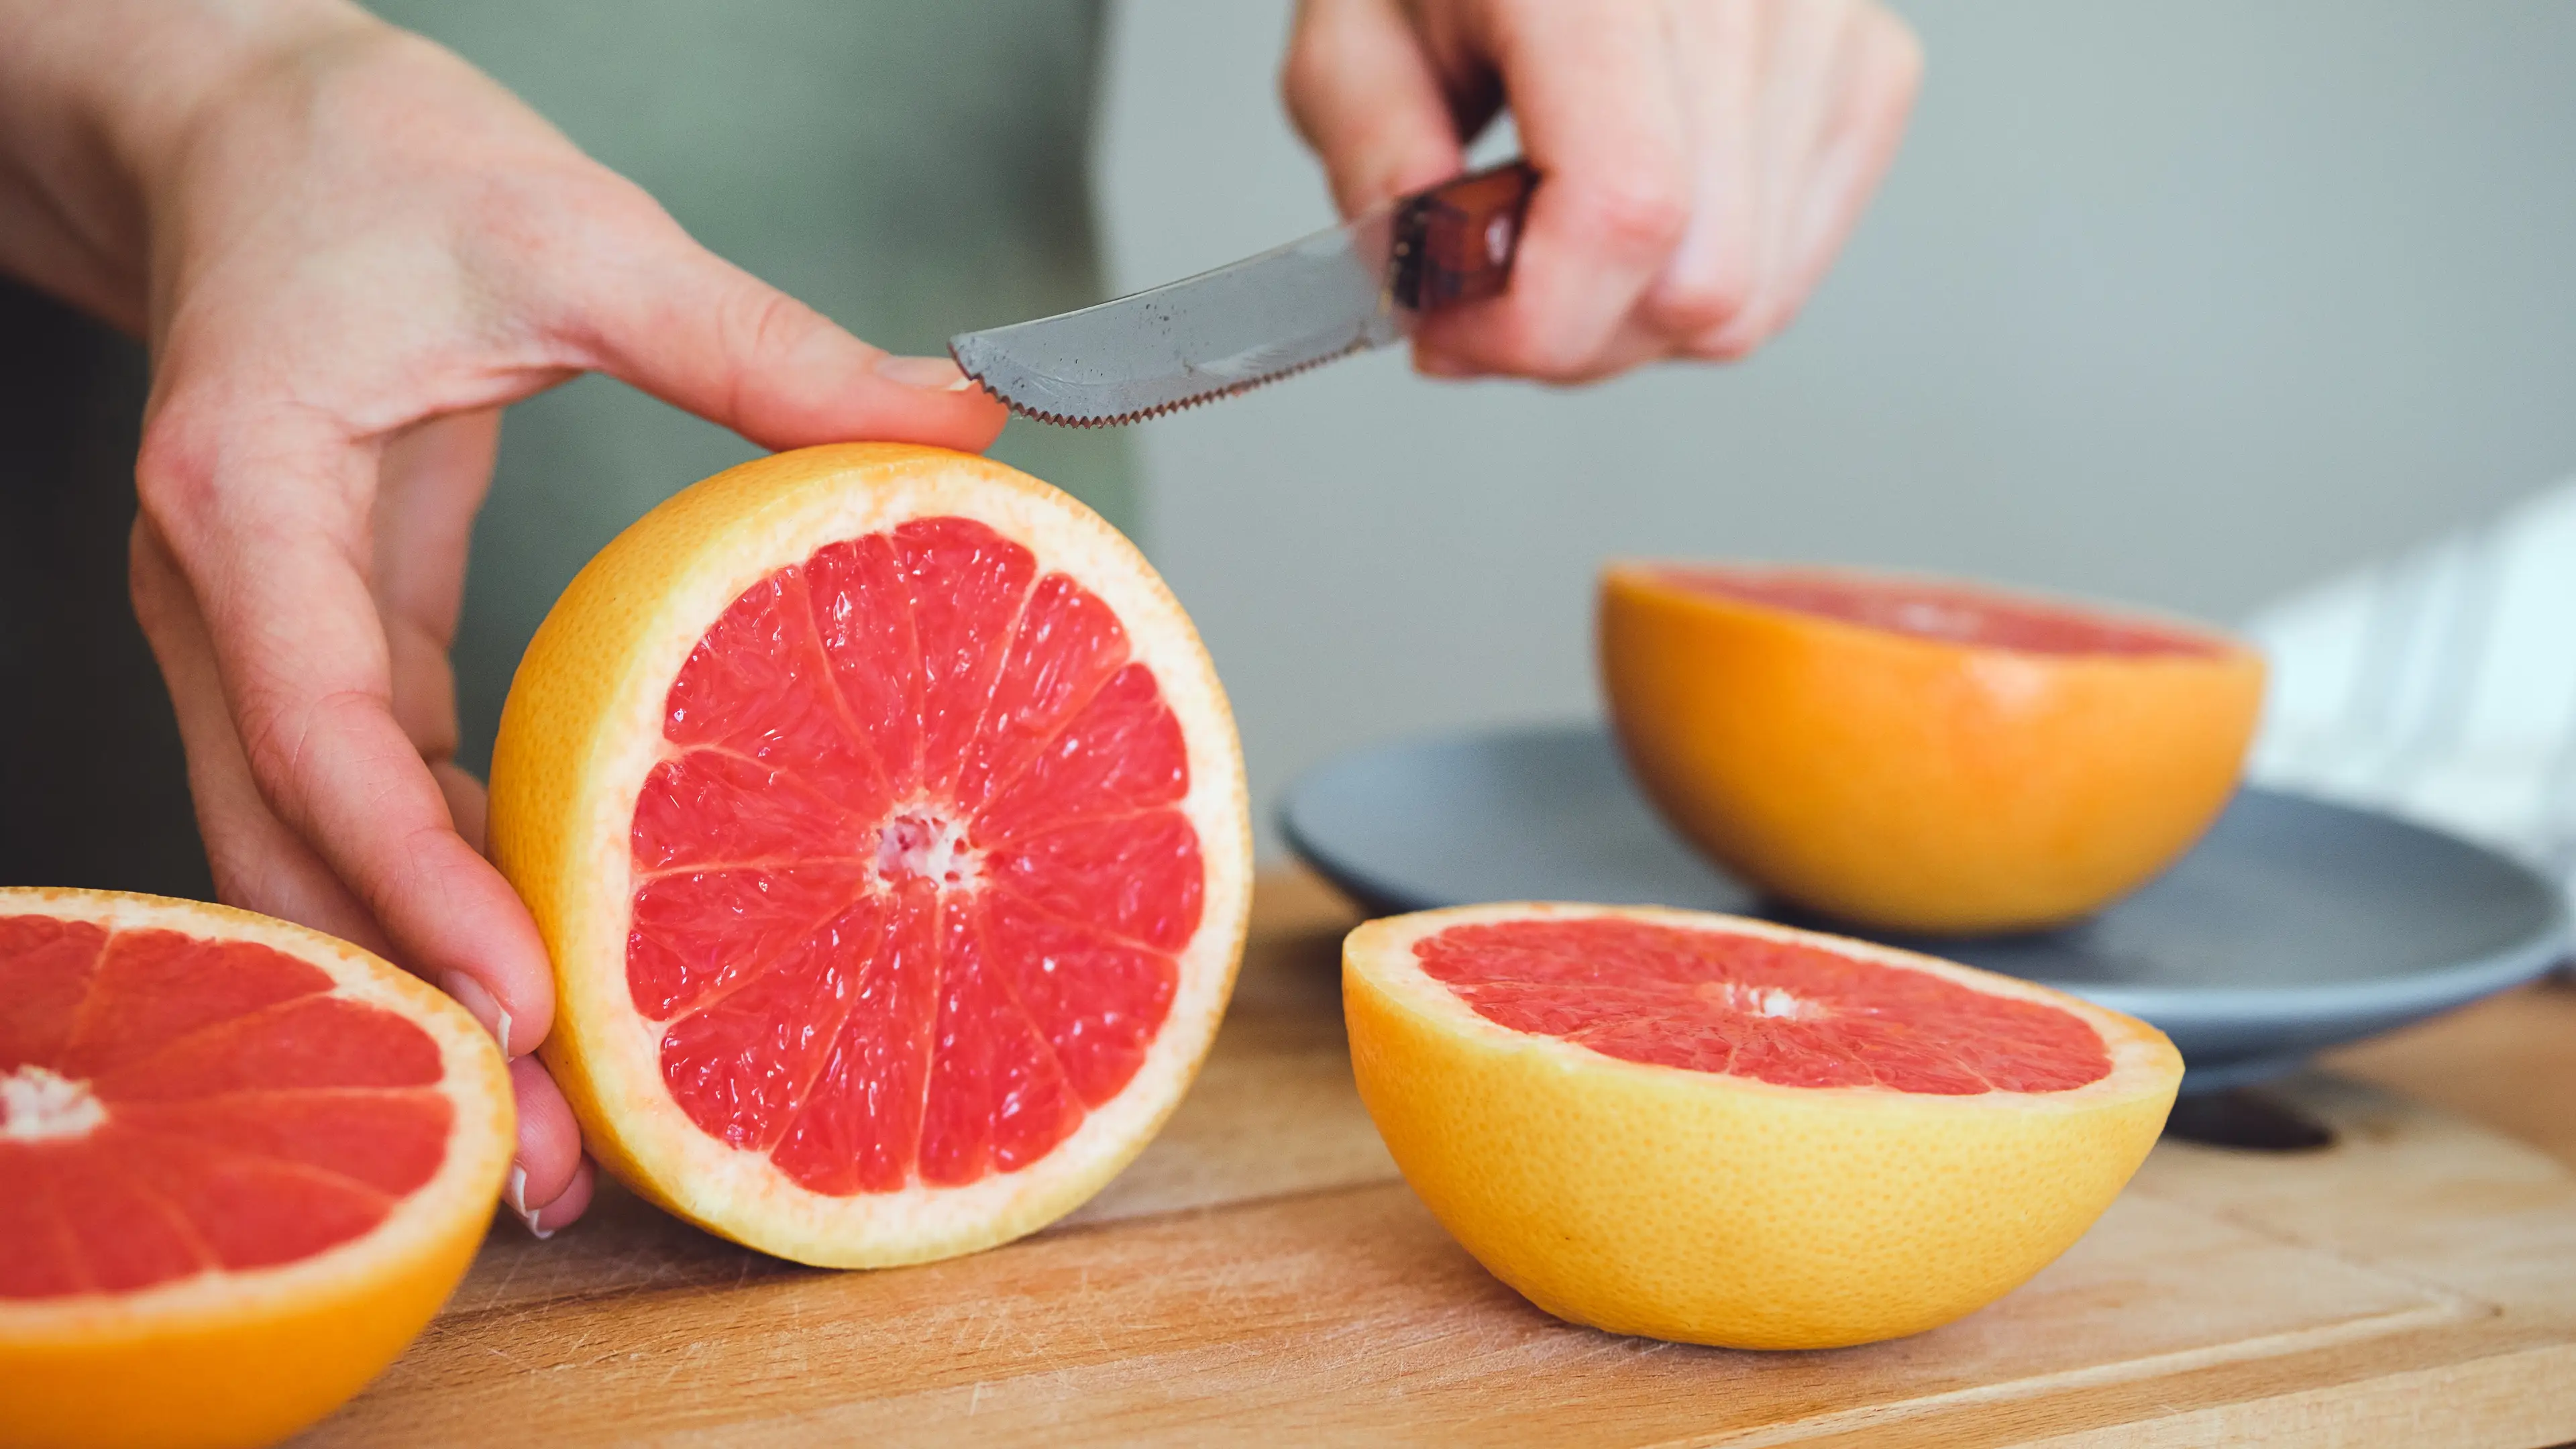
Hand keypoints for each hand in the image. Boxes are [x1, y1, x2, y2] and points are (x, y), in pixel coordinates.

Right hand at [4, 1, 1005, 1233]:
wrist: (235, 121)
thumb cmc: (376, 160)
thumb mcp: (577, 235)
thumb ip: (762, 343)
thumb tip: (965, 422)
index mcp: (251, 495)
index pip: (320, 726)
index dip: (417, 878)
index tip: (530, 996)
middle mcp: (215, 588)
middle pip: (295, 849)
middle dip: (417, 1010)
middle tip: (554, 1162)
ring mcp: (245, 626)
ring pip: (307, 854)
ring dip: (422, 990)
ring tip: (552, 1136)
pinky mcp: (304, 636)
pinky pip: (354, 800)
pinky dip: (435, 897)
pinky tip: (539, 977)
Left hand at [1282, 0, 1921, 380]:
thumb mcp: (1350, 29)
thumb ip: (1374, 158)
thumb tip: (1438, 287)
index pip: (1626, 209)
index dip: (1532, 321)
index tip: (1448, 331)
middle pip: (1696, 283)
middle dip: (1571, 337)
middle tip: (1486, 294)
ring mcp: (1825, 27)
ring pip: (1749, 298)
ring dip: (1630, 319)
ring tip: (1554, 241)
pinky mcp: (1869, 66)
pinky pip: (1790, 267)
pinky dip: (1697, 281)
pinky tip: (1633, 218)